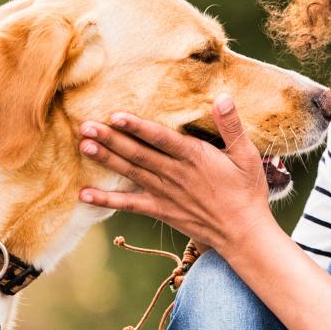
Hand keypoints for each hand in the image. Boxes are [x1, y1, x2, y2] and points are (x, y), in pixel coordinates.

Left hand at [76, 95, 277, 254]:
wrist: (243, 232)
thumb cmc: (247, 191)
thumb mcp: (246, 155)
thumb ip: (231, 126)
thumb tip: (222, 97)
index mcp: (195, 157)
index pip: (161, 139)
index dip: (138, 127)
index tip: (116, 116)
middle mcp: (175, 174)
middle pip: (138, 153)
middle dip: (111, 139)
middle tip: (85, 125)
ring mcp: (165, 194)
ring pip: (131, 173)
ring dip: (106, 159)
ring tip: (83, 146)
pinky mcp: (161, 210)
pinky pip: (129, 205)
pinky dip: (106, 200)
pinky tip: (84, 195)